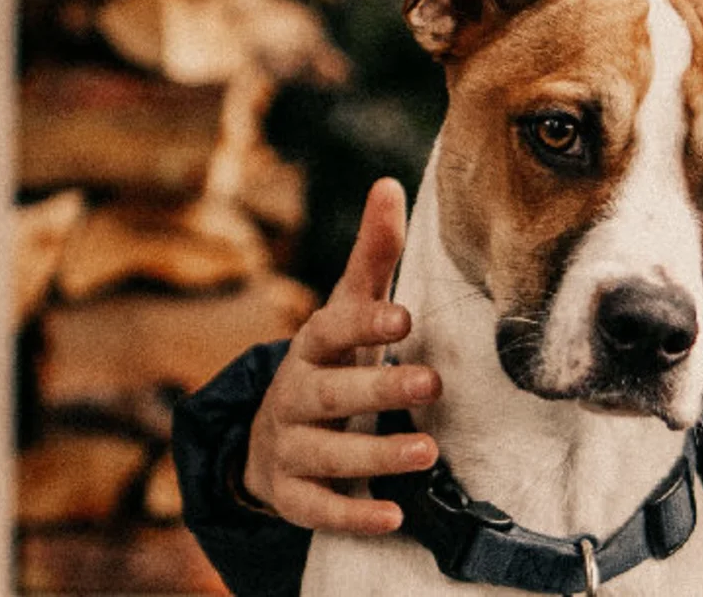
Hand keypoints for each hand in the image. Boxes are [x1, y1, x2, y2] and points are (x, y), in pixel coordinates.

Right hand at [241, 177, 440, 533]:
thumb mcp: (347, 312)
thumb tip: (389, 184)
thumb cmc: (329, 363)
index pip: (330, 329)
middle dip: (377, 389)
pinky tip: (393, 518)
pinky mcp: (292, 495)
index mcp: (311, 347)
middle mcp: (294, 395)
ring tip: (427, 454)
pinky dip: (352, 516)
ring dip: (374, 456)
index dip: (363, 324)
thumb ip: (373, 256)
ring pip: (325, 453)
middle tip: (431, 383)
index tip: (404, 316)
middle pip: (330, 392)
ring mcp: (290, 446)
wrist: (271, 438)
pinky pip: (318, 509)